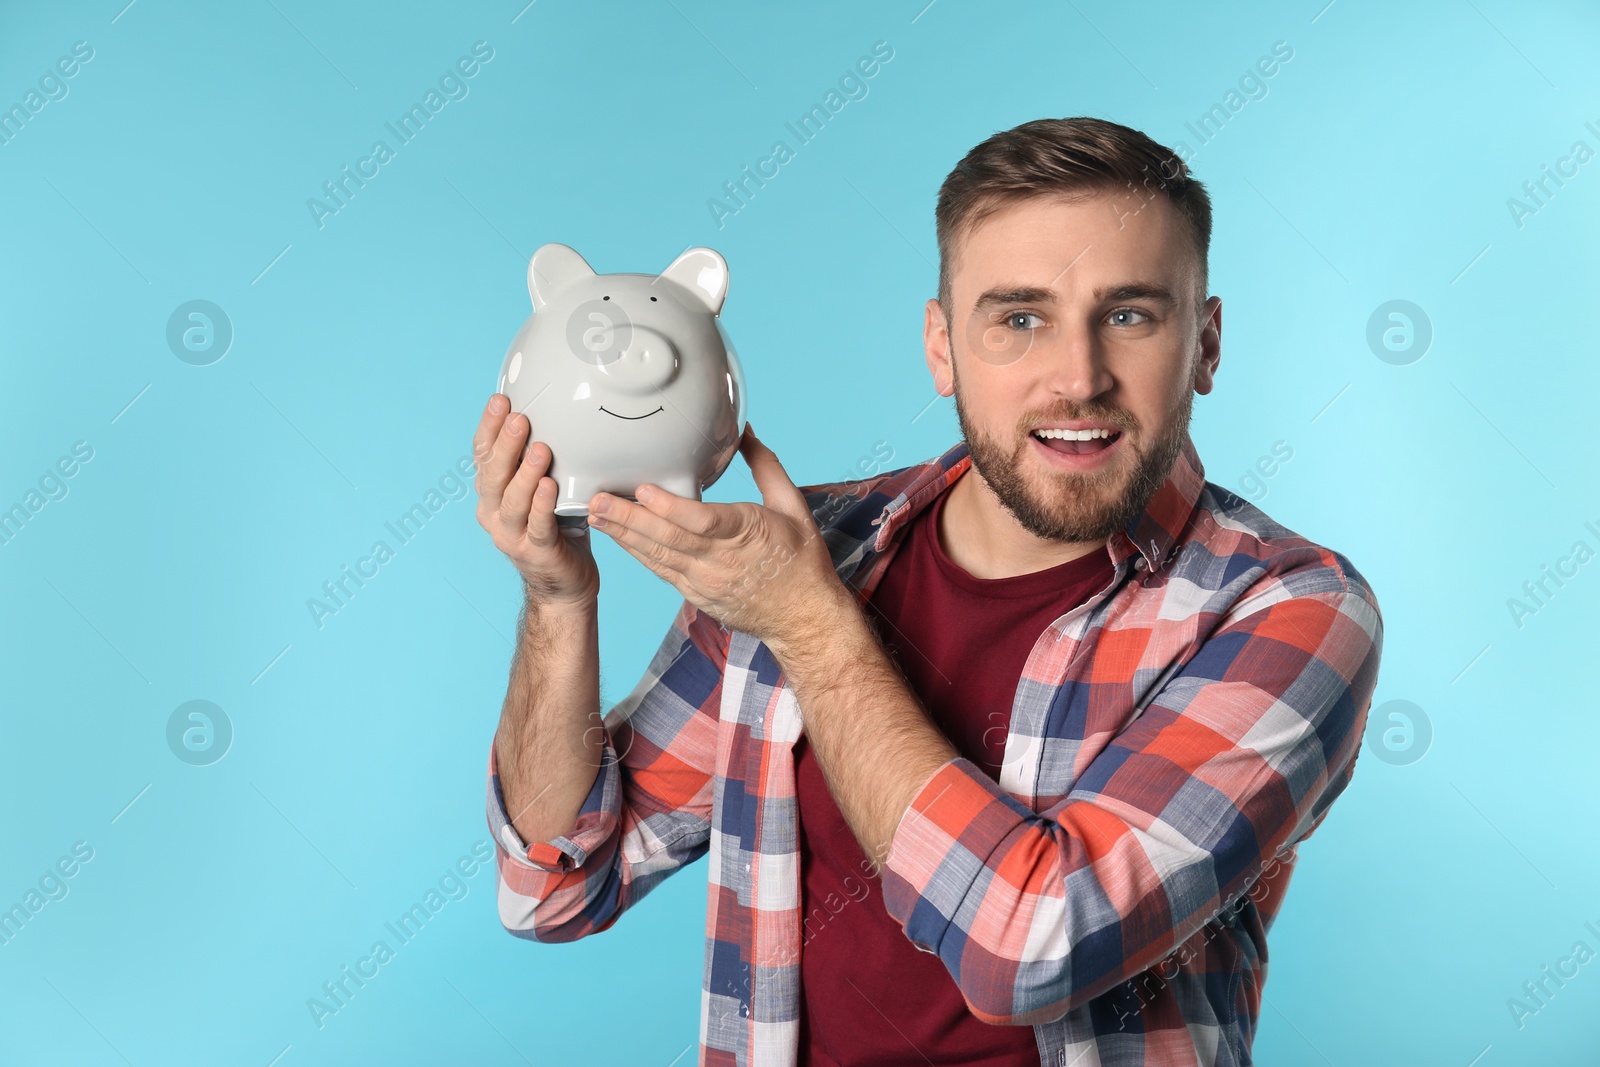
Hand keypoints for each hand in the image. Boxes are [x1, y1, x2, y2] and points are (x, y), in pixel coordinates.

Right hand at [473, 393, 599, 610]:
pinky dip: (543, 505)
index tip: (500, 400)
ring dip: (525, 473)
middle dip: (504, 444)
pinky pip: (537, 525)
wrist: (563, 583)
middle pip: (492, 475)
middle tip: (518, 418)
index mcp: (491, 493)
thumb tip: (551, 414)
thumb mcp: (543, 488)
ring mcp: (511, 535)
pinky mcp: (535, 552)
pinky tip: (550, 487)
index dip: (489, 428)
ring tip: (539, 449)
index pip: (483, 456)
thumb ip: (538, 460)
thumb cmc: (556, 527)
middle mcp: (493, 513)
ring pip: (513, 500)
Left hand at [587, 423, 849, 645]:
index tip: (643, 489)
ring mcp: (705, 582)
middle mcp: (721, 561)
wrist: (803, 618)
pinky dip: (638, 554)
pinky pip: (661, 571)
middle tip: (598, 501)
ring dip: (625, 536)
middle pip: (668, 539)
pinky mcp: (696, 594)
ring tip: (596, 516)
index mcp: (748, 534)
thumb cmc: (802, 561)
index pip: (702, 522)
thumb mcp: (794, 507)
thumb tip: (744, 431)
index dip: (669, 507)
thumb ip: (766, 466)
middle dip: (629, 519)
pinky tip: (619, 538)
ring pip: (658, 557)